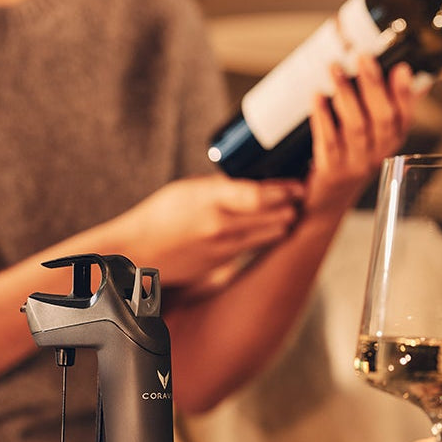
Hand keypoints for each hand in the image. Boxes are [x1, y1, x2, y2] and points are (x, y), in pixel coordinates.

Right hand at [114, 175, 304, 289]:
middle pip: (274, 216)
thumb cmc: (161, 215)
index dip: (285, 190)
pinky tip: (271, 225)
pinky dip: (266, 235)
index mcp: (209, 200)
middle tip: (302, 193)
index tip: (299, 183)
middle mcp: (220, 226)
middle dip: (291, 205)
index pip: (258, 195)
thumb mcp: (189, 189)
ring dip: (284, 221)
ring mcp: (224, 248)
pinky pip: (256, 247)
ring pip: (271, 234)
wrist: (139, 253)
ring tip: (292, 208)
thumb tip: (255, 178)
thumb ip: (223, 187)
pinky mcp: (225, 264)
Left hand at [307, 56, 419, 215]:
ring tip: (335, 68)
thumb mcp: (372, 139)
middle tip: (362, 57)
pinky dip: (323, 116)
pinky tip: (317, 97)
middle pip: (381, 118)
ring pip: (356, 127)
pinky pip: (327, 141)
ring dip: (346, 94)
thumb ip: (385, 108)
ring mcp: (355, 164)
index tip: (401, 68)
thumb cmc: (347, 162)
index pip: (404, 117)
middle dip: (373, 85)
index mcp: (390, 144)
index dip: (405, 93)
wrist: (324, 204)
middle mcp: (378, 154)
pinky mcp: (331, 170)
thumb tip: (406, 74)